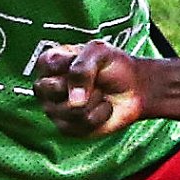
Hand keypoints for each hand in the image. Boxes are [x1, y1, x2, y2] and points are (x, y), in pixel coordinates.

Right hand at [31, 37, 150, 138]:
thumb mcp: (99, 52)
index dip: (69, 65)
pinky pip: (81, 125)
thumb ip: (82, 67)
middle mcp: (47, 87)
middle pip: (53, 89)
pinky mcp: (68, 128)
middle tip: (94, 80)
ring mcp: (55, 109)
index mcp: (49, 63)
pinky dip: (99, 116)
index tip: (84, 61)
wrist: (134, 88)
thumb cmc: (114, 67)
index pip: (46, 65)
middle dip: (83, 84)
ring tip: (99, 93)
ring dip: (94, 101)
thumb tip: (74, 100)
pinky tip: (102, 108)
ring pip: (70, 110)